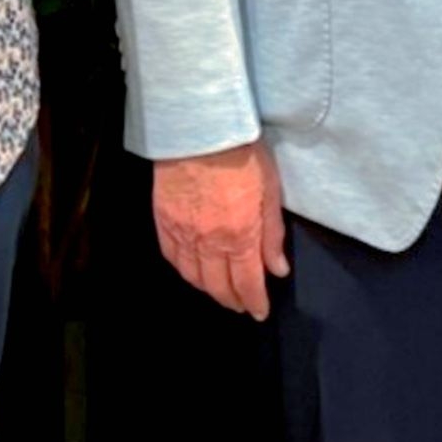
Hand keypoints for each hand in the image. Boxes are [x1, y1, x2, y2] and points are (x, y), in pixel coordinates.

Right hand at [154, 141, 289, 318]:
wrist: (200, 128)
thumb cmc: (242, 153)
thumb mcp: (271, 191)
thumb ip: (272, 234)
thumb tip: (278, 269)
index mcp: (240, 236)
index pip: (247, 283)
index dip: (254, 302)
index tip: (260, 312)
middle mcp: (209, 242)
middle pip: (218, 286)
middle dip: (232, 300)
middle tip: (242, 306)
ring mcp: (182, 233)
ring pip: (193, 276)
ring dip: (208, 290)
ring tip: (220, 292)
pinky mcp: (163, 220)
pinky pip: (171, 257)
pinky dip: (183, 270)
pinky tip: (191, 271)